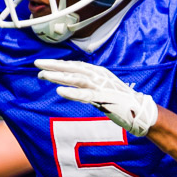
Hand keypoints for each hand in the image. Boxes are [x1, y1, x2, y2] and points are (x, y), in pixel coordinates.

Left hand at [35, 58, 158, 136]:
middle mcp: (99, 76)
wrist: (140, 112)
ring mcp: (101, 87)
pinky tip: (59, 91)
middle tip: (36, 64)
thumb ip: (89, 87)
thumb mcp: (102, 90)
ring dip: (58, 76)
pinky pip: (84, 95)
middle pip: (72, 68)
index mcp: (99, 72)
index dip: (59, 64)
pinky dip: (71, 92)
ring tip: (42, 76)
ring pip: (76, 78)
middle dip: (53, 66)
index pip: (75, 66)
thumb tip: (74, 86)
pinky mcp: (103, 99)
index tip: (44, 64)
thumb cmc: (121, 102)